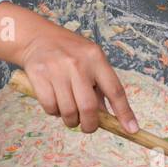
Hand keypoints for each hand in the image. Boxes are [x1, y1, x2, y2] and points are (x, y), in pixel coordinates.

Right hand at [0, 3, 137, 133]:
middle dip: (90, 125)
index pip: (115, 90)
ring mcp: (57, 69)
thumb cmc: (68, 51)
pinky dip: (54, 112)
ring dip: (71, 121)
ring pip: (68, 111)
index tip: (131, 129)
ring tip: (69, 114)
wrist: (36, 37)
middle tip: (88, 127)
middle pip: (89, 107)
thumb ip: (99, 86)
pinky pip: (50, 107)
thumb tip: (107, 117)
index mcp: (96, 58)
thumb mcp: (89, 60)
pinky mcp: (39, 75)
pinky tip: (55, 103)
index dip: (124, 113)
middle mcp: (78, 63)